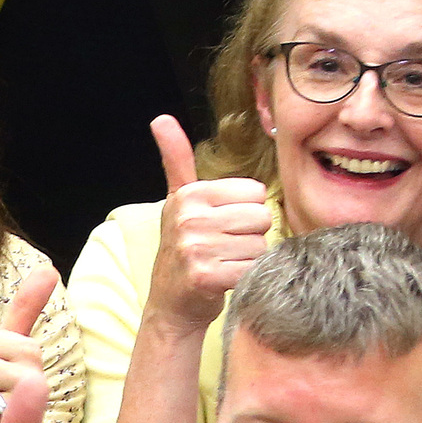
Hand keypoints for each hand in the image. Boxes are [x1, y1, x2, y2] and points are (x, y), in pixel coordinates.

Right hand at [142, 115, 273, 331]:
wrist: (170, 305)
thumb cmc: (184, 250)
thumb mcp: (179, 202)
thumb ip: (176, 159)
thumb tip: (160, 118)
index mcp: (189, 195)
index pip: (255, 193)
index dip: (246, 213)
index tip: (221, 227)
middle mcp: (189, 218)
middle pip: (261, 217)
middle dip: (250, 236)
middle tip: (225, 248)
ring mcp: (194, 247)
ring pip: (259, 244)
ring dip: (248, 259)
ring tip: (224, 264)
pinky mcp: (204, 275)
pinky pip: (251, 268)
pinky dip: (245, 278)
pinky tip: (225, 281)